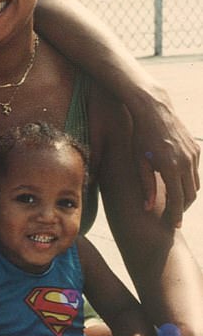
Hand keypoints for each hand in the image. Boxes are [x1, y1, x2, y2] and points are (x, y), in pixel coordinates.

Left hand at [130, 87, 199, 226]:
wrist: (153, 110)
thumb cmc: (139, 136)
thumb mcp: (139, 161)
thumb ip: (146, 185)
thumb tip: (148, 208)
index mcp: (170, 167)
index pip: (177, 199)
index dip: (175, 215)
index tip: (173, 225)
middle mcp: (186, 162)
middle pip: (190, 195)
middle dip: (182, 208)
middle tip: (174, 217)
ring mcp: (194, 154)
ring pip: (195, 184)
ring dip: (187, 195)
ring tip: (175, 203)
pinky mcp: (196, 149)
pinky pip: (196, 171)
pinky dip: (189, 181)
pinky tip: (178, 185)